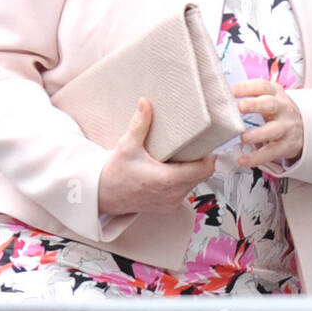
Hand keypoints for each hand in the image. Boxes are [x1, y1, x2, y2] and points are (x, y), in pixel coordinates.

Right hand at [98, 98, 214, 215]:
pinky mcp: (167, 207)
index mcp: (167, 180)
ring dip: (191, 171)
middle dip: (200, 161)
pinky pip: (184, 192)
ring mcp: (171, 203)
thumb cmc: (114, 174)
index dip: (209, 157)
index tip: (205, 146)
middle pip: (202, 176)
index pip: (204, 170)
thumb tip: (145, 103)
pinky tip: (172, 170)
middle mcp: (172, 194)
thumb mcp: (127, 145)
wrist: (102, 195)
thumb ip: (140, 124)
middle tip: (193, 146)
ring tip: (181, 157)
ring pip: (194, 184)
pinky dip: (183, 181)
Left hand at [232, 79, 303, 169]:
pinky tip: (244, 160)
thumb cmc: (278, 112)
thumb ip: (251, 96)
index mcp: (276, 94)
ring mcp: (286, 127)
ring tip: (244, 138)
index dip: (246, 87)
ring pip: (273, 130)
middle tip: (240, 107)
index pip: (262, 86)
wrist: (303, 128)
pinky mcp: (286, 145)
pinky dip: (257, 157)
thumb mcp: (270, 98)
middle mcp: (282, 108)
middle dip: (255, 105)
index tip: (231, 91)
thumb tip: (222, 95)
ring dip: (258, 134)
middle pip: (270, 104)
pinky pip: (271, 152)